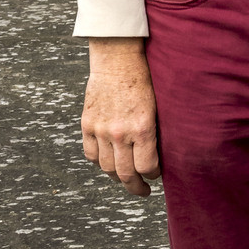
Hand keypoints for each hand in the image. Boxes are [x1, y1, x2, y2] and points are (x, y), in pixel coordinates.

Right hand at [81, 40, 161, 197]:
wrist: (117, 58)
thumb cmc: (144, 77)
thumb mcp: (158, 104)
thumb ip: (156, 130)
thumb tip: (160, 153)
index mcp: (143, 127)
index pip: (147, 167)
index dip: (153, 176)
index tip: (156, 176)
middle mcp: (120, 132)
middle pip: (126, 174)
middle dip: (136, 186)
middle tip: (143, 190)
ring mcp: (101, 129)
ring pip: (107, 168)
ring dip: (117, 177)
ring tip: (125, 179)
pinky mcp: (88, 124)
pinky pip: (91, 154)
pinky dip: (99, 163)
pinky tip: (108, 163)